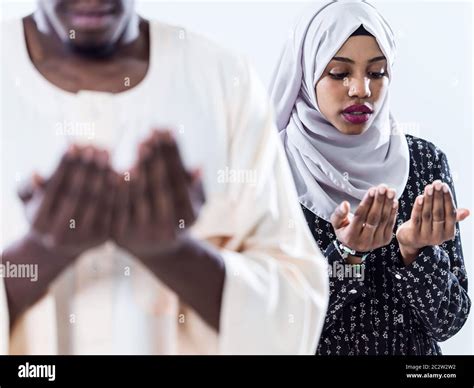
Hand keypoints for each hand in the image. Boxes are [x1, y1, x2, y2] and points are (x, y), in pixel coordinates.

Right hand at [20, 145, 114, 260]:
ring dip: (104, 176)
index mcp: (38, 223)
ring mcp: (82, 238)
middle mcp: (59, 234)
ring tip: (107, 155)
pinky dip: (117, 190)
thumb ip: (27, 187)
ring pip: (96, 202)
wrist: (62, 243)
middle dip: (85, 169)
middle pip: (76, 195)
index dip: (62, 167)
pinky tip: (120, 172)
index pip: (52, 189)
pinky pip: (113, 210)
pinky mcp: (102, 238)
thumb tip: (36, 175)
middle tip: (94, 148)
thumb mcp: (29, 201)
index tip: (71, 145)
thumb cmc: (43, 212)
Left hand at [112, 130, 204, 259]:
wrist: (156, 252)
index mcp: (187, 218)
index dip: (175, 155)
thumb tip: (198, 168)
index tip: (169, 131)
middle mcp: (167, 228)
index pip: (180, 180)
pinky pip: (118, 206)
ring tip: (141, 144)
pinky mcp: (121, 236)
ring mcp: (143, 233)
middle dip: (157, 158)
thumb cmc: (177, 218)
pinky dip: (117, 187)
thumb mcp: (192, 205)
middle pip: (161, 186)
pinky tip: (117, 168)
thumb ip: (194, 187)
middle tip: (153, 134)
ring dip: (140, 167)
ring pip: (140, 195)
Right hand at [330, 184, 398, 263]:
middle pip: (373, 218)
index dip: (366, 203)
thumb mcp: (336, 223)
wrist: (355, 246)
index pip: (360, 217)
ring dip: (388, 204)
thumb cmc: (344, 230)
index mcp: (350, 236)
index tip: (372, 190)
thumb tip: (345, 204)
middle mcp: (364, 241)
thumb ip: (338, 214)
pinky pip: (390, 224)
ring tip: (390, 191)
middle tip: (382, 188)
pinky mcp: (386, 240)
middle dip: (379, 201)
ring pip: (384, 220)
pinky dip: (393, 211)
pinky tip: (394, 201)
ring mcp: (376, 242)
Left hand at [396, 180, 469, 264]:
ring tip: (428, 187)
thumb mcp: (441, 223)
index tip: (445, 186)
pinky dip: (418, 207)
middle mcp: (438, 236)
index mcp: (449, 233)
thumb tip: (468, 211)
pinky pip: (416, 218)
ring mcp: (425, 236)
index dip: (448, 199)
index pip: (450, 214)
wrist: (409, 241)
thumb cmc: (427, 227)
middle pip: (439, 213)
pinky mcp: (413, 235)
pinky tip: (419, 198)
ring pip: (427, 214)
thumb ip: (453, 216)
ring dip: (428, 199)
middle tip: (437, 183)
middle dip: (438, 197)